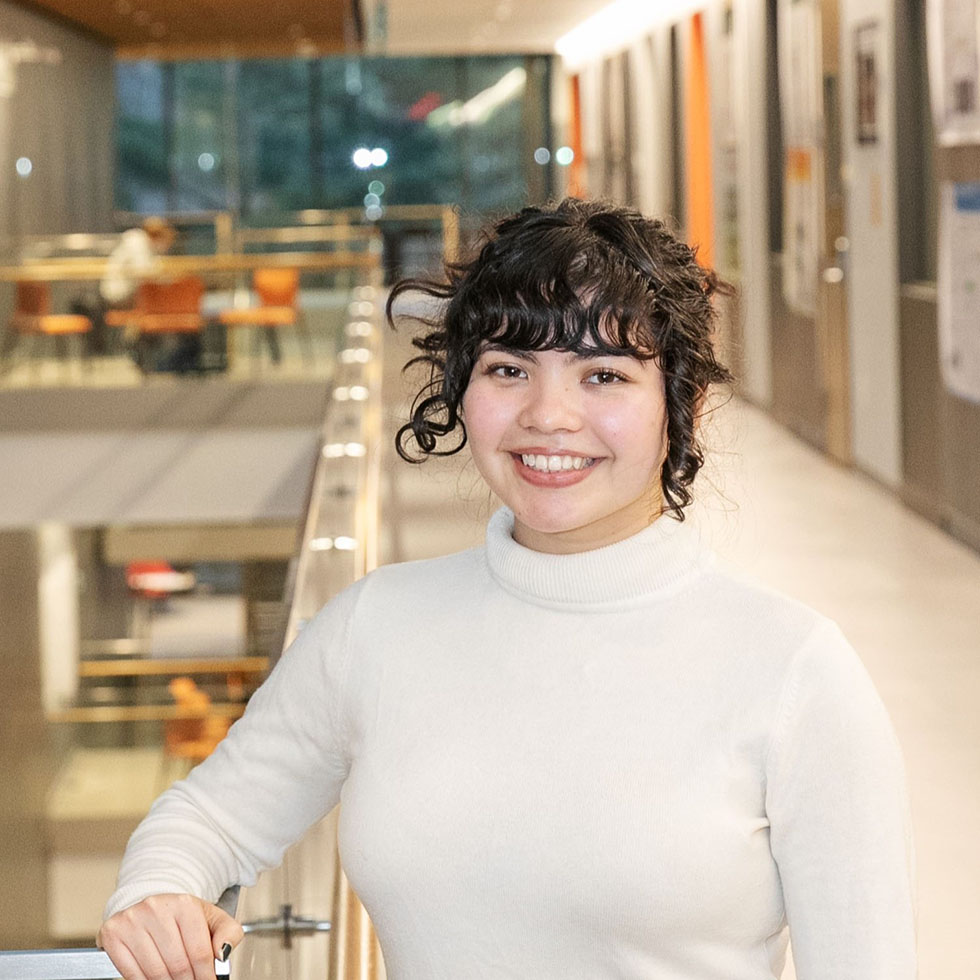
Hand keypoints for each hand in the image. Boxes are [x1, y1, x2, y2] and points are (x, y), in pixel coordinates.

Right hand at [97, 894, 243, 979]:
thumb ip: (228, 933)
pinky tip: (156, 979)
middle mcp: (156, 909)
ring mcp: (132, 920)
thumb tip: (223, 953)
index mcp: (184, 904)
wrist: (151, 904)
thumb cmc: (182, 916)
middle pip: (177, 965)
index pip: (199, 952)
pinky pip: (131, 973)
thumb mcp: (211, 918)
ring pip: (155, 972)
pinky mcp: (114, 934)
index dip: (205, 976)